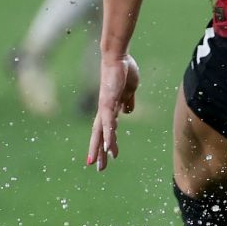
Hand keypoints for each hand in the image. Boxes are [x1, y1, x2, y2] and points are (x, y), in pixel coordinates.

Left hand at [85, 53, 139, 171]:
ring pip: (101, 132)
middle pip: (99, 135)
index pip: (107, 129)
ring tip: (98, 163)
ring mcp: (105, 107)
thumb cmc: (124, 70)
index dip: (106, 143)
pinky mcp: (108, 103)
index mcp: (110, 108)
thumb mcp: (130, 90)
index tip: (108, 156)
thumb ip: (127, 101)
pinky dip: (108, 136)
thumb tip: (126, 112)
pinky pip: (108, 124)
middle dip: (98, 151)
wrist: (118, 57)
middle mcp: (104, 110)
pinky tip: (108, 146)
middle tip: (97, 168)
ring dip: (100, 148)